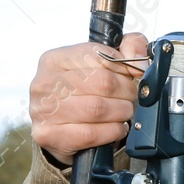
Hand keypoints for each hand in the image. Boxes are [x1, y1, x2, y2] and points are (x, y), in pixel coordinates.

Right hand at [29, 33, 149, 166]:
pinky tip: (117, 127)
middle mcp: (44, 83)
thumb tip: (139, 58)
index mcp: (54, 59)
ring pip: (97, 108)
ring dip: (121, 111)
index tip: (132, 75)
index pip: (98, 55)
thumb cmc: (81, 93)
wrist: (59, 128)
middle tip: (131, 96)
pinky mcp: (49, 135)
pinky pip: (91, 133)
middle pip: (101, 82)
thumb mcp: (100, 64)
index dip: (124, 66)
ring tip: (124, 111)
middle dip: (126, 91)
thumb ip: (126, 48)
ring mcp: (44, 110)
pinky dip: (113, 131)